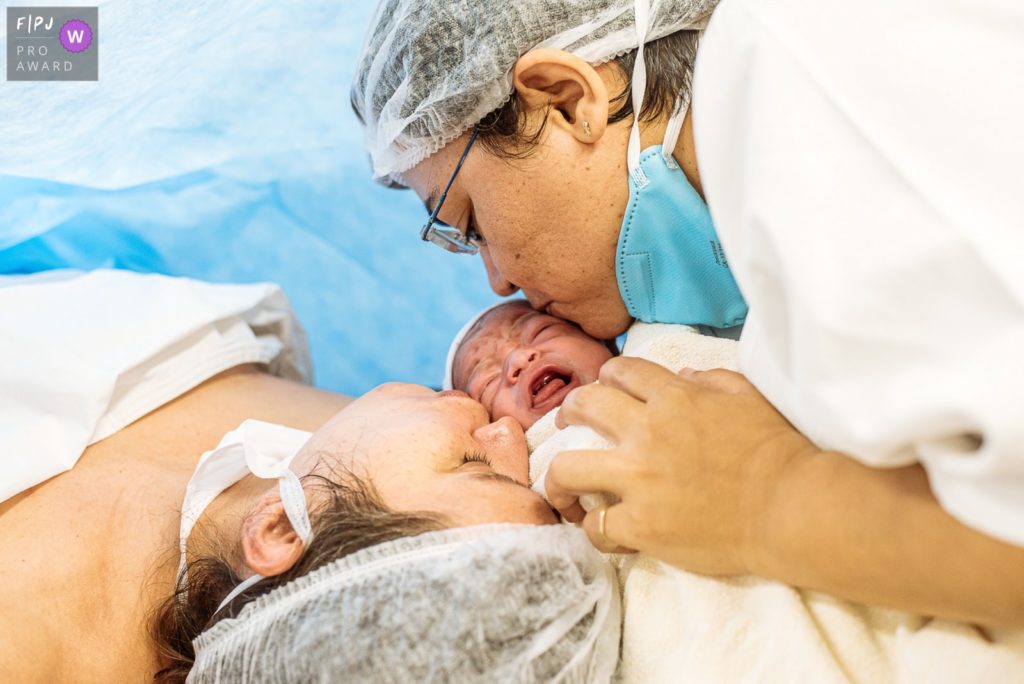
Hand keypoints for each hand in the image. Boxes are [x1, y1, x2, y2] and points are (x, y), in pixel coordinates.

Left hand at [548, 357, 817, 574]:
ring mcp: (639, 479)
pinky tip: (604, 531)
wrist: (791, 507)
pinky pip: (596, 527)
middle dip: (568, 411)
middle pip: (583, 407)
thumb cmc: (778, 450)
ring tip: (561, 489)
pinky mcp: (641, 524)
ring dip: (557, 478)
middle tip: (566, 424)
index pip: (621, 372)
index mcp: (674, 397)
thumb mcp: (747, 396)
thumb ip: (710, 380)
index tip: (604, 390)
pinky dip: (594, 530)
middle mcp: (647, 431)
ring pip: (567, 468)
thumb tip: (682, 377)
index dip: (606, 378)